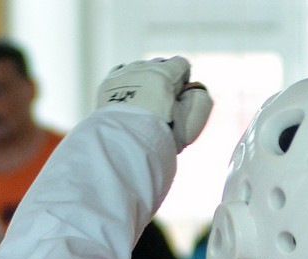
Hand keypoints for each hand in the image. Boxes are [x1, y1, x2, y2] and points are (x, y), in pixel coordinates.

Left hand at [96, 57, 211, 150]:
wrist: (123, 145)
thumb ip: (200, 100)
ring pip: (139, 68)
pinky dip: (125, 81)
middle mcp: (143, 68)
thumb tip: (193, 90)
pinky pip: (120, 73)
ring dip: (144, 79)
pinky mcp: (107, 84)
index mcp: (165, 73)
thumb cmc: (160, 135)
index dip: (183, 79)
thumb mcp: (190, 121)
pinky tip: (127, 95)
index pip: (181, 63)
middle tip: (160, 102)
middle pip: (159, 64)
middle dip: (163, 79)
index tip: (178, 96)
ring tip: (142, 102)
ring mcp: (124, 74)